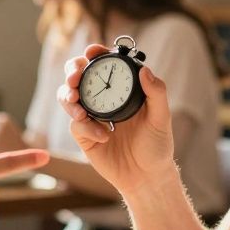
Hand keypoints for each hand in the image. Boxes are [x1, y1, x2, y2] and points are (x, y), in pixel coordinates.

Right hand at [57, 44, 176, 192]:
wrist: (146, 177)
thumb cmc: (157, 145)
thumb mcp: (161, 118)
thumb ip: (156, 93)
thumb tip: (145, 70)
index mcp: (121, 88)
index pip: (104, 64)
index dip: (94, 54)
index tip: (92, 52)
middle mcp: (103, 98)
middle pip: (78, 75)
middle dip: (71, 71)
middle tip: (74, 77)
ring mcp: (91, 116)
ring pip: (68, 96)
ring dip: (67, 95)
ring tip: (76, 102)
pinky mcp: (84, 135)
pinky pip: (76, 124)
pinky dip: (86, 127)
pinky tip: (103, 136)